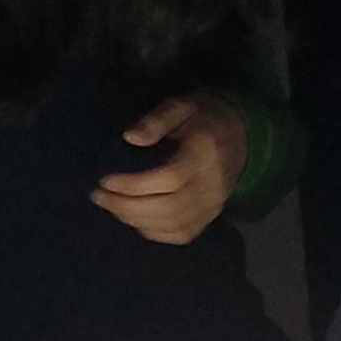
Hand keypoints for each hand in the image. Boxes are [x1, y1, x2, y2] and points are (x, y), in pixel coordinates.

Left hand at [97, 94, 245, 245]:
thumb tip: (130, 138)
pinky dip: (153, 232)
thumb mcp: (181, 106)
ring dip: (136, 220)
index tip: (106, 180)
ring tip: (111, 206)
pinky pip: (181, 234)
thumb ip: (156, 120)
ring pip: (174, 225)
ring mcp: (213, 205)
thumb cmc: (203, 118)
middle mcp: (212, 185)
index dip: (135, 185)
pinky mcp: (210, 216)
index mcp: (205, 154)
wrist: (241, 135)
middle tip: (99, 196)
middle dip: (128, 207)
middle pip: (170, 208)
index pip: (170, 178)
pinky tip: (134, 219)